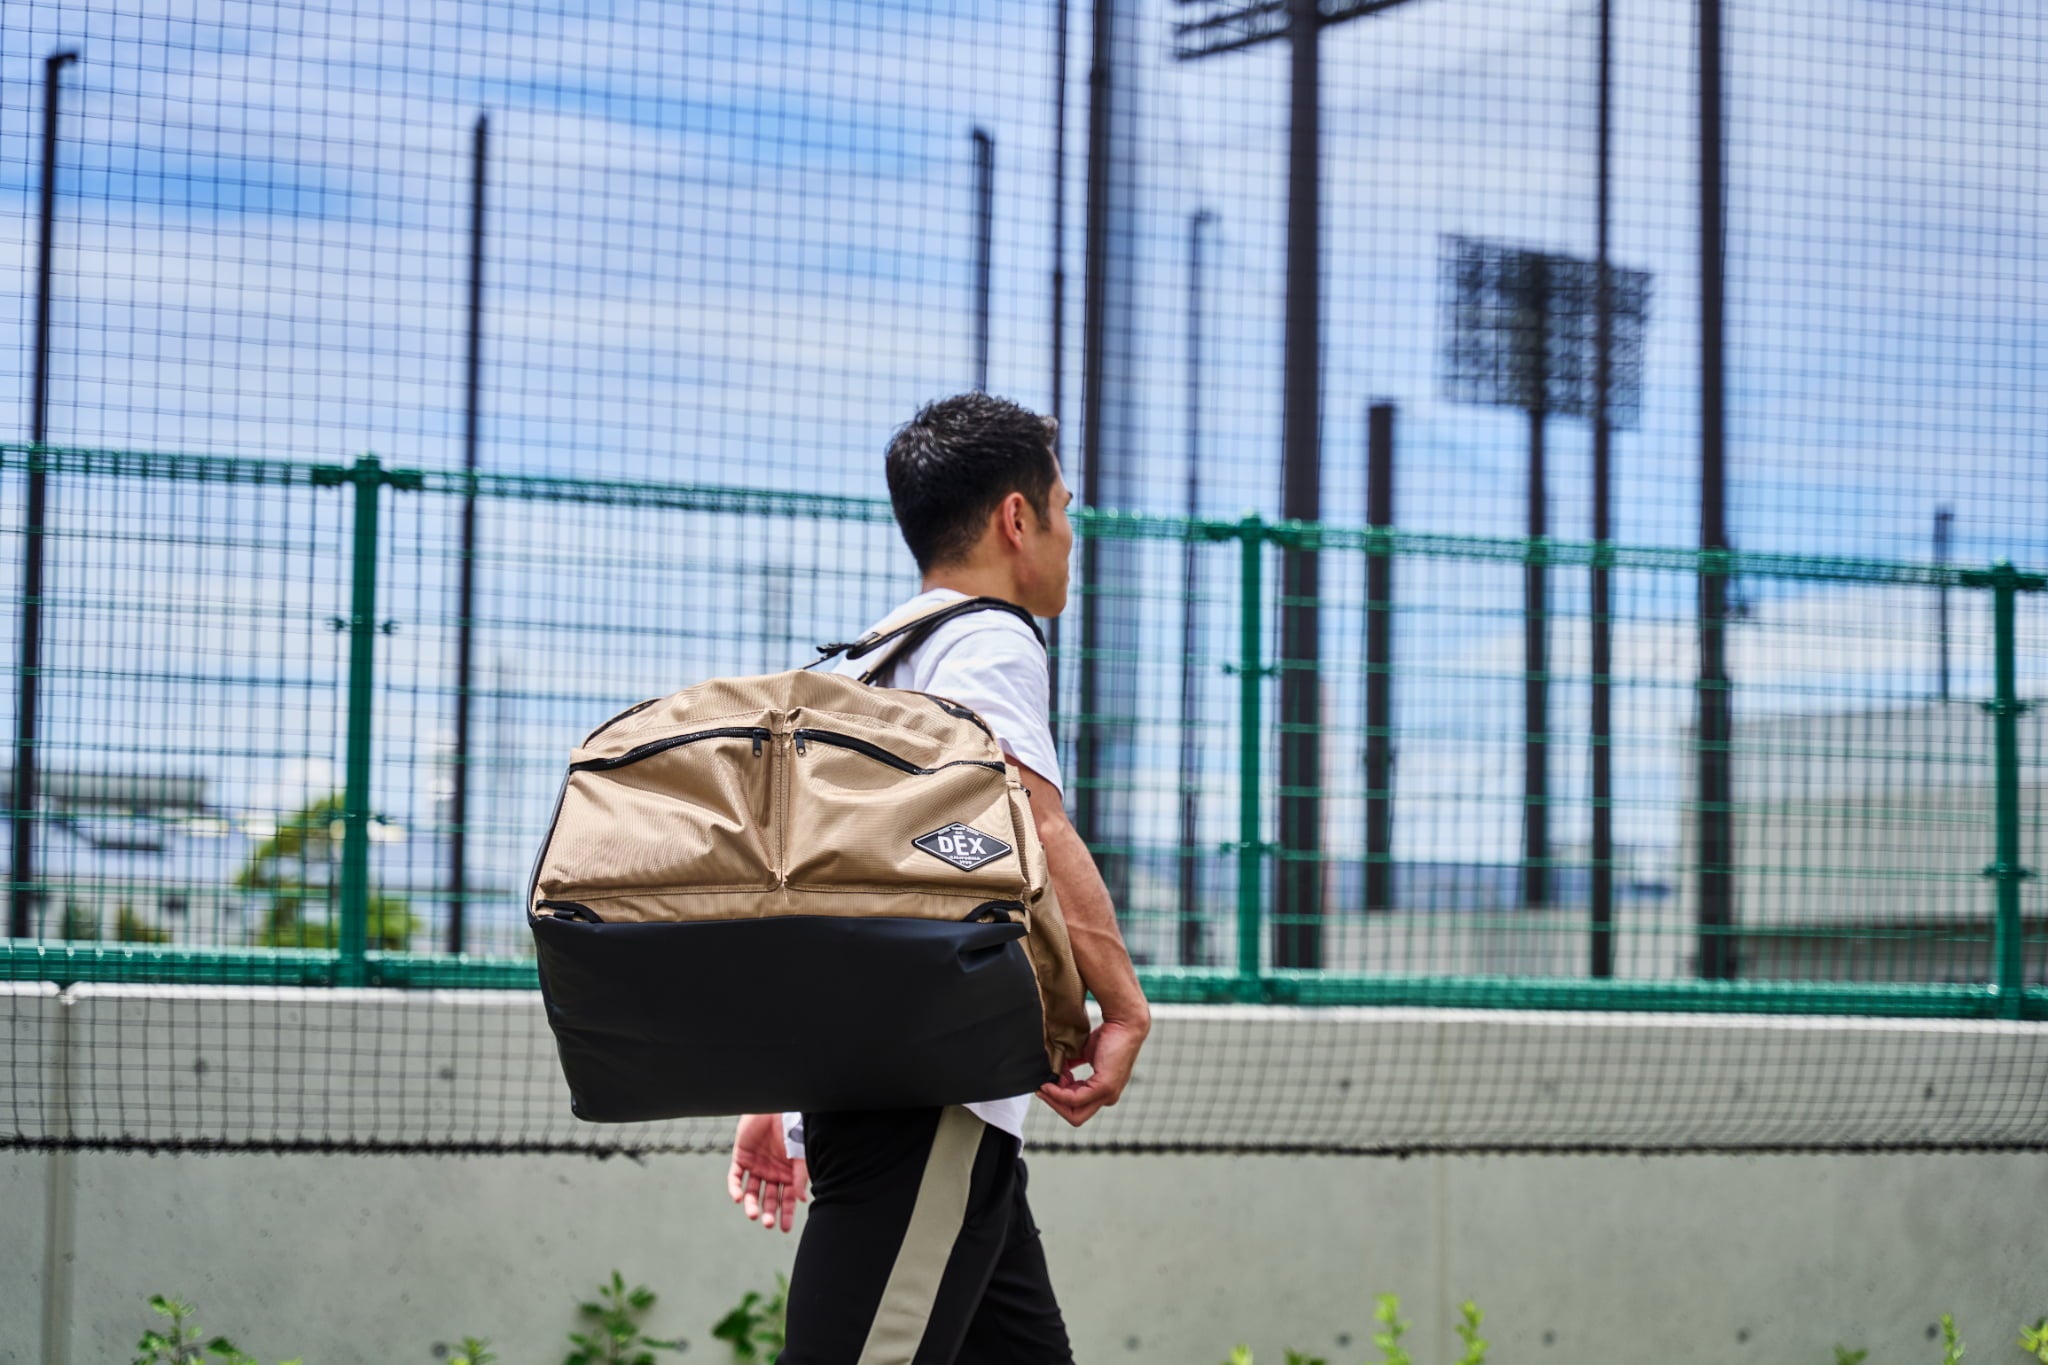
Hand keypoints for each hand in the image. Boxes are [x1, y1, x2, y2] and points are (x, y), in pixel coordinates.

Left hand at [728, 1113, 808, 1232]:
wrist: (776, 1108)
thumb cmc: (792, 1129)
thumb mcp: (800, 1156)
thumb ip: (799, 1177)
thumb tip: (801, 1200)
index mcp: (787, 1174)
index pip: (786, 1199)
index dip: (785, 1214)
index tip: (784, 1229)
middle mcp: (771, 1173)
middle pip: (768, 1198)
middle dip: (768, 1212)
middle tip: (768, 1224)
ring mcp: (756, 1166)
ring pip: (751, 1191)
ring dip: (751, 1204)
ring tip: (752, 1214)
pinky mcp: (741, 1157)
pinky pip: (735, 1177)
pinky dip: (735, 1188)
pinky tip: (738, 1198)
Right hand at [1037, 1016, 1146, 1126]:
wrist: (1123, 1024)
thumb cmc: (1107, 1036)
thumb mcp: (1084, 1055)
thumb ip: (1070, 1067)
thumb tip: (1052, 1074)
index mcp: (1103, 1092)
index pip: (1076, 1107)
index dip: (1058, 1099)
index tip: (1045, 1085)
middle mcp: (1107, 1097)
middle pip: (1075, 1116)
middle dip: (1055, 1104)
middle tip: (1041, 1089)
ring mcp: (1107, 1095)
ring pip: (1075, 1113)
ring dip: (1055, 1099)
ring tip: (1046, 1082)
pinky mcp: (1104, 1087)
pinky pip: (1075, 1099)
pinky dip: (1059, 1094)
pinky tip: (1050, 1085)